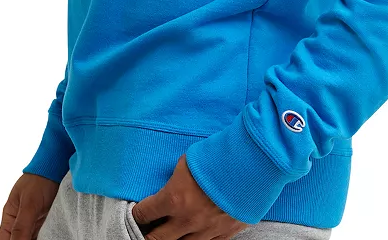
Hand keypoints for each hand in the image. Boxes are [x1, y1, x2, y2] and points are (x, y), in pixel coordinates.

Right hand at [0, 172, 59, 239]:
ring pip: (27, 239)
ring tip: (38, 237)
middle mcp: (17, 223)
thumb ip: (21, 227)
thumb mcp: (29, 204)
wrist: (54, 169)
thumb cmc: (38, 181)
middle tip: (33, 239)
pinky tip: (45, 238)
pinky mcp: (40, 223)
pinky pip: (37, 237)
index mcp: (9, 218)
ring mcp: (29, 223)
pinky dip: (40, 239)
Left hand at [131, 153, 248, 238]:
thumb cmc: (219, 157)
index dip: (136, 214)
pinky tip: (191, 238)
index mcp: (173, 198)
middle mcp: (186, 220)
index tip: (135, 213)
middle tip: (143, 232)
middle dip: (147, 236)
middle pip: (156, 239)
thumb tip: (173, 185)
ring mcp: (205, 230)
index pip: (144, 213)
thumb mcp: (188, 161)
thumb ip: (176, 177)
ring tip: (167, 236)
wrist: (252, 166)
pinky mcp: (223, 234)